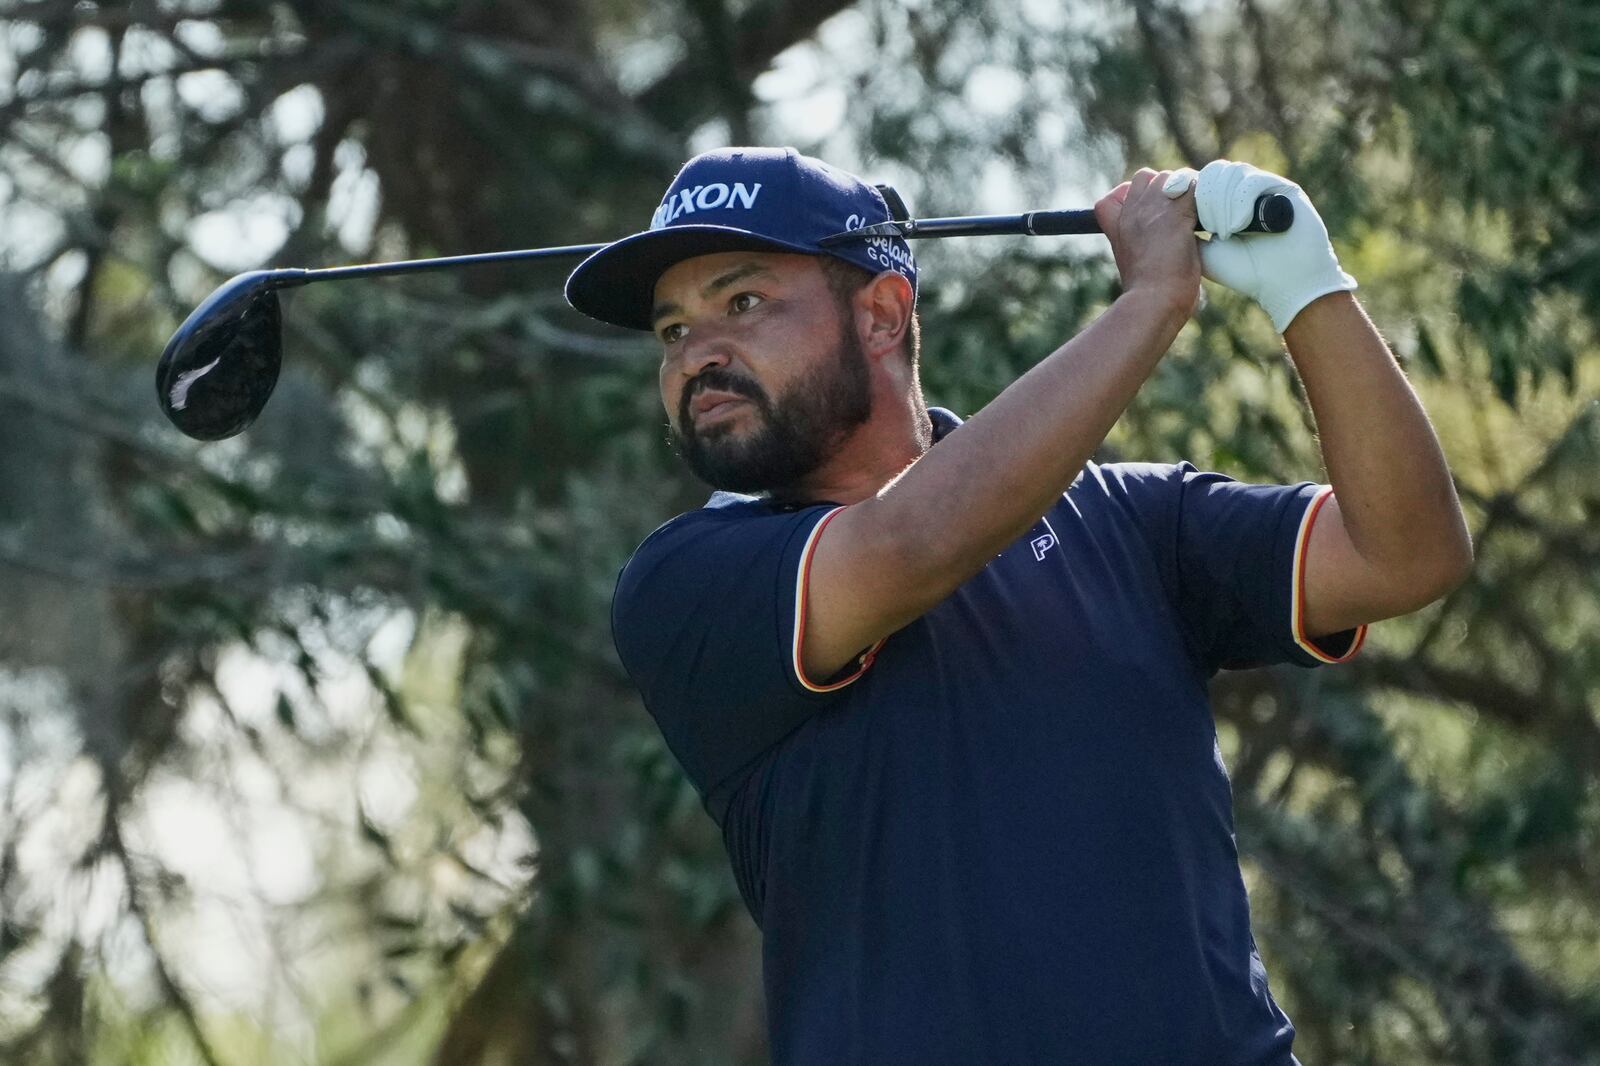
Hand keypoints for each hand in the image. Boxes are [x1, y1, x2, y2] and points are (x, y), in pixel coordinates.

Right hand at [1094, 168, 1201, 317]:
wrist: (1152, 302)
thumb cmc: (1147, 294)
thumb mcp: (1133, 265)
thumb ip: (1144, 245)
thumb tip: (1170, 244)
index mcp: (1117, 226)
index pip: (1120, 192)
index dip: (1137, 194)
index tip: (1151, 211)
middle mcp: (1131, 212)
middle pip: (1147, 177)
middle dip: (1166, 189)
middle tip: (1180, 213)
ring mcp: (1153, 210)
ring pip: (1170, 176)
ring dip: (1185, 190)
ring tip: (1195, 214)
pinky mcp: (1177, 214)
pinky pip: (1193, 187)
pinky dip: (1203, 197)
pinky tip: (1207, 217)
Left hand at [1168, 160, 1357, 332]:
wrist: (1283, 283)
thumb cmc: (1244, 271)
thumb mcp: (1204, 251)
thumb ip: (1183, 229)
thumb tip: (1154, 214)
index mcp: (1224, 202)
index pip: (1197, 182)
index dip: (1182, 188)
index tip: (1166, 201)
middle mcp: (1243, 191)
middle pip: (1211, 174)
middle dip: (1199, 195)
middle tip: (1195, 223)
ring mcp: (1264, 188)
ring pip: (1230, 175)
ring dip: (1219, 201)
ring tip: (1220, 229)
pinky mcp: (1285, 189)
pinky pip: (1254, 181)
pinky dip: (1241, 201)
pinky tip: (1235, 225)